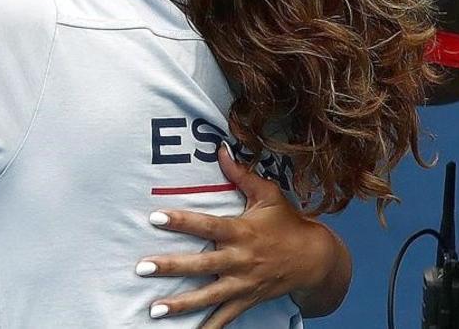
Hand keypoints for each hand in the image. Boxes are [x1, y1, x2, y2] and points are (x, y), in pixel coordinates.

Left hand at [136, 145, 346, 326]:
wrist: (316, 260)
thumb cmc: (287, 223)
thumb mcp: (268, 195)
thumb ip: (241, 174)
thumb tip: (220, 148)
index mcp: (241, 231)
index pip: (206, 225)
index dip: (181, 221)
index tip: (155, 217)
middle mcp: (240, 259)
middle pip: (201, 264)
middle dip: (171, 267)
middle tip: (142, 268)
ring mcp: (243, 283)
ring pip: (208, 296)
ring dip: (181, 304)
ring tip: (154, 310)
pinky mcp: (247, 300)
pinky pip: (225, 317)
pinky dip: (207, 328)